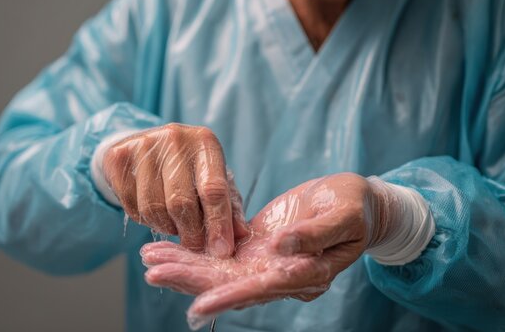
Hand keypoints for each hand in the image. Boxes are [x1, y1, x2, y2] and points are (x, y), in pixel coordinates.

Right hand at [103, 123, 248, 257]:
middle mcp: (175, 138)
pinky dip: (145, 219)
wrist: (147, 146)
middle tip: (195, 245)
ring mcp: (143, 145)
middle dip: (190, 233)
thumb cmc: (189, 169)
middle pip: (181, 202)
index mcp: (205, 142)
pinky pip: (132, 206)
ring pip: (153, 208)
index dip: (218, 223)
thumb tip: (242, 236)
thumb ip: (229, 207)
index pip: (213, 189)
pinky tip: (154, 211)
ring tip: (175, 223)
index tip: (222, 251)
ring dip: (166, 227)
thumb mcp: (214, 180)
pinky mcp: (118, 157)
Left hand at [142, 173, 383, 329]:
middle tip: (153, 273)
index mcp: (306, 275)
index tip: (197, 305)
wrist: (353, 200)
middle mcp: (280, 276)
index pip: (263, 290)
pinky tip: (168, 245)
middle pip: (229, 284)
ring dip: (184, 266)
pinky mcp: (256, 246)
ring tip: (149, 259)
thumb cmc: (355, 208)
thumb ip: (315, 235)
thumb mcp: (343, 216)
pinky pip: (220, 251)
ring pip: (219, 270)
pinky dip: (194, 249)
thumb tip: (281, 249)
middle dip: (190, 280)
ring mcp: (265, 262)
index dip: (229, 298)